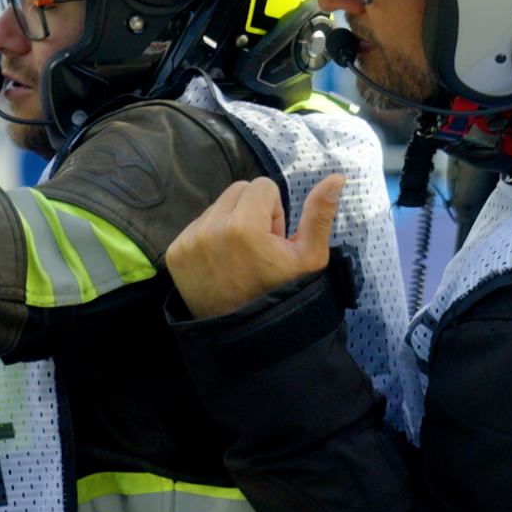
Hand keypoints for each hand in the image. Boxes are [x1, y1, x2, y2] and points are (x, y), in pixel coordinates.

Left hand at [168, 173, 344, 318]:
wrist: (245, 334)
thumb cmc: (283, 294)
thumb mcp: (310, 257)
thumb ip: (320, 213)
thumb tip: (336, 177)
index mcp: (244, 225)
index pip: (262, 186)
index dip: (274, 212)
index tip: (274, 240)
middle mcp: (211, 228)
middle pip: (238, 190)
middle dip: (253, 211)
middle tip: (259, 248)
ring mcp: (189, 241)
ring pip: (217, 207)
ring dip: (231, 223)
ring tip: (240, 257)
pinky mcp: (175, 252)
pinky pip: (197, 225)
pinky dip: (211, 237)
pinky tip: (222, 262)